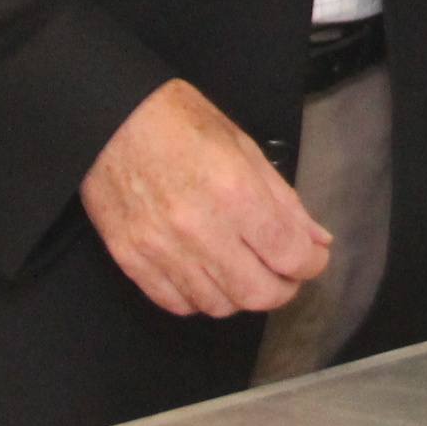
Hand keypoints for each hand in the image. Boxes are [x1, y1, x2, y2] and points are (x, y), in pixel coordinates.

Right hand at [80, 78, 332, 316]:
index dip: (311, 263)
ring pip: (217, 306)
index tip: (312, 257)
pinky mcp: (131, 260)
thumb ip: (284, 200)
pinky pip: (175, 304)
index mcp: (236, 192)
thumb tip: (316, 240)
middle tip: (285, 274)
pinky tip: (208, 276)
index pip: (289, 254)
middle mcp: (200, 228)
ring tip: (246, 272)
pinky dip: (199, 298)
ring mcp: (162, 249)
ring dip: (241, 296)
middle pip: (257, 293)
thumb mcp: (245, 147)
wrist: (110, 120)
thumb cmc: (180, 123)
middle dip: (283, 289)